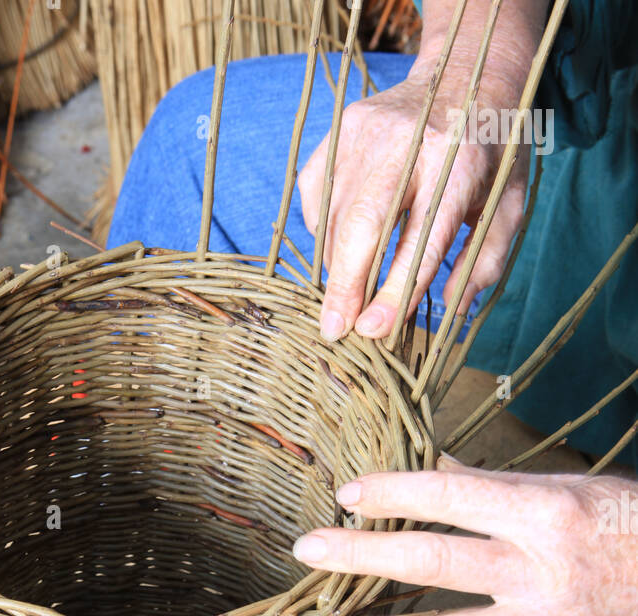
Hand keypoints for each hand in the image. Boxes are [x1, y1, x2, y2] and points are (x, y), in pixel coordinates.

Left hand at [293, 462, 637, 615]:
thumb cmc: (626, 523)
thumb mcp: (567, 489)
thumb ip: (497, 487)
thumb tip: (435, 466)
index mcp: (540, 510)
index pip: (450, 495)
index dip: (394, 493)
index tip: (347, 494)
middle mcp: (538, 566)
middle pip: (436, 560)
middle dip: (366, 556)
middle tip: (311, 552)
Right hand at [298, 64, 528, 342]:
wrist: (468, 71)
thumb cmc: (492, 152)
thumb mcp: (509, 204)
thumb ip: (486, 261)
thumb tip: (452, 310)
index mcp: (460, 166)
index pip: (422, 241)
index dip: (395, 290)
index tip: (373, 330)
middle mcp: (409, 144)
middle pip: (362, 227)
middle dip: (345, 286)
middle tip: (335, 331)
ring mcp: (368, 131)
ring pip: (335, 216)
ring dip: (337, 266)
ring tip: (343, 299)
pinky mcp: (344, 128)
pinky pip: (319, 195)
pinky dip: (325, 230)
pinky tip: (345, 245)